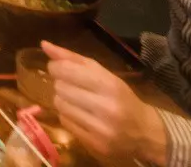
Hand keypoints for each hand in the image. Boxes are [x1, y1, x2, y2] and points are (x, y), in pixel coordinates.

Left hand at [42, 42, 168, 163]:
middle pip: (60, 88)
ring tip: (77, 102)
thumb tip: (44, 44)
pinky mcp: (94, 145)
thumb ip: (74, 59)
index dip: (56, 67)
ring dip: (63, 101)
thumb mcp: (105, 75)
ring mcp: (100, 129)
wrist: (145, 133)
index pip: (67, 70)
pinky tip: (81, 116)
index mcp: (110, 85)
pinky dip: (68, 117)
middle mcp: (106, 107)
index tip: (58, 69)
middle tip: (73, 88)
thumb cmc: (122, 99)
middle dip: (62, 85)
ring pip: (60, 105)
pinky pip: (65, 123)